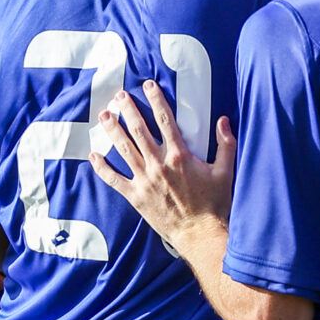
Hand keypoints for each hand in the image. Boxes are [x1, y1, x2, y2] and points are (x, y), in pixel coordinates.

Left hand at [88, 81, 235, 252]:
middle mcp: (159, 165)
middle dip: (128, 110)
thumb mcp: (225, 171)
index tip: (148, 86)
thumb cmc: (214, 203)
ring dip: (113, 131)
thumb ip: (225, 144)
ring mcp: (145, 180)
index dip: (156, 100)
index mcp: (180, 156)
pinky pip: (114, 179)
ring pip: (124, 149)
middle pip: (139, 130)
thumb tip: (224, 120)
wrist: (199, 233)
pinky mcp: (135, 196)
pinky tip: (94, 155)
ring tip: (104, 115)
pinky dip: (102, 167)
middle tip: (118, 95)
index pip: (165, 120)